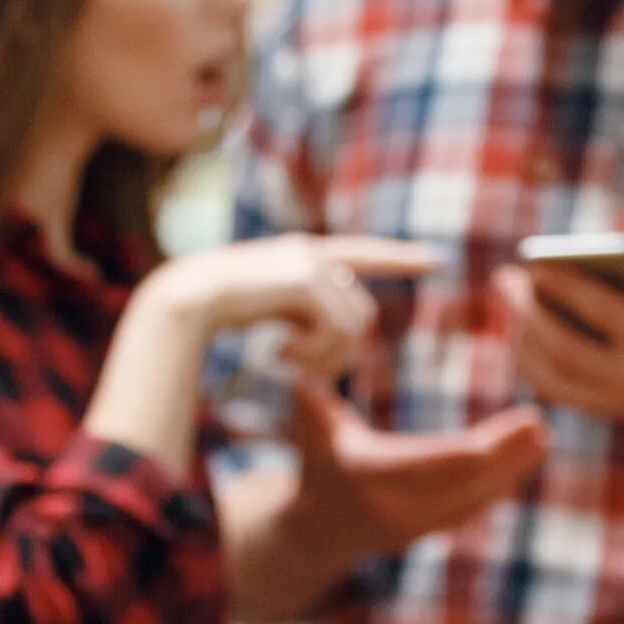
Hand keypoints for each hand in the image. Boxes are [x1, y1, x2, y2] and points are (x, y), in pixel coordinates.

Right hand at [141, 234, 437, 376]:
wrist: (185, 298)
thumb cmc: (214, 309)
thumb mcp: (267, 309)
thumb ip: (303, 312)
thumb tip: (341, 334)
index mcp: (302, 255)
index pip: (364, 253)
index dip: (401, 257)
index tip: (437, 260)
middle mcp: (311, 253)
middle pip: (362, 314)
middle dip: (340, 353)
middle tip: (301, 371)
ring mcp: (310, 263)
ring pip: (353, 327)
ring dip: (324, 358)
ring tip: (285, 362)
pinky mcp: (306, 280)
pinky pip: (336, 331)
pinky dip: (313, 354)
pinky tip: (277, 354)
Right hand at [284, 380, 546, 554]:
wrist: (314, 529)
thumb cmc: (316, 462)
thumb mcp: (310, 429)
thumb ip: (310, 405)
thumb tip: (301, 380)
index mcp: (374, 479)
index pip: (444, 461)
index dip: (487, 445)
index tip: (519, 422)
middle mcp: (400, 508)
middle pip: (468, 482)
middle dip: (508, 458)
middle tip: (542, 430)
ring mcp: (418, 525)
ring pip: (475, 497)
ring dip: (511, 471)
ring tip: (541, 441)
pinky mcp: (429, 531)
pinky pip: (471, 507)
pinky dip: (497, 486)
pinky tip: (522, 463)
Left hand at [497, 244, 623, 434]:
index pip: (602, 313)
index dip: (564, 286)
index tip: (534, 264)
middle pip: (564, 349)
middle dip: (528, 312)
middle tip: (504, 278)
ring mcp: (614, 404)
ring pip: (550, 375)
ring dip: (522, 336)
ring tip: (510, 299)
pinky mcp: (602, 412)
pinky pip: (553, 388)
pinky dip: (530, 359)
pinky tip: (520, 328)